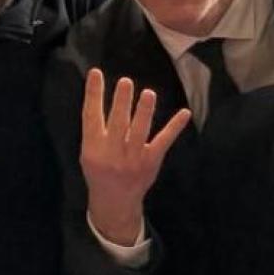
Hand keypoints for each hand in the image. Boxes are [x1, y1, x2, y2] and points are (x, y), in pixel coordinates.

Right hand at [80, 68, 190, 245]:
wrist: (114, 201)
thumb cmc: (99, 171)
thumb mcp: (88, 153)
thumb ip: (95, 130)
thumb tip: (100, 96)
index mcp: (93, 147)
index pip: (91, 115)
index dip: (93, 94)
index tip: (96, 72)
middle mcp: (112, 152)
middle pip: (118, 123)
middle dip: (121, 102)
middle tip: (126, 82)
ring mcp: (133, 157)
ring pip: (140, 131)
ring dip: (144, 112)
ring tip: (148, 93)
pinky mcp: (151, 161)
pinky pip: (164, 141)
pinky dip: (174, 126)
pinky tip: (184, 112)